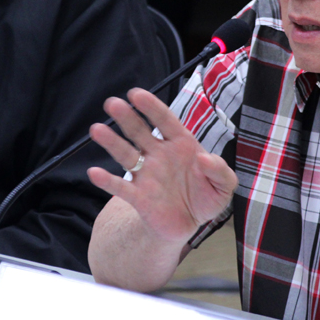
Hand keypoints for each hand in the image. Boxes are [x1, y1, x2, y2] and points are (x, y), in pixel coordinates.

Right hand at [87, 88, 238, 243]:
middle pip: (140, 132)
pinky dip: (107, 181)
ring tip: (97, 129)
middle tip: (112, 104)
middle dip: (127, 117)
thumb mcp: (224, 186)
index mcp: (180, 144)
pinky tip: (95, 173)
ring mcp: (147, 174)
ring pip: (126, 154)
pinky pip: (121, 187)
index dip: (151, 106)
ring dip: (112, 142)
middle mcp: (159, 154)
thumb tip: (203, 158)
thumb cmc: (206, 197)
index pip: (164, 120)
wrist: (189, 224)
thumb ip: (220, 171)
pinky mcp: (138, 197)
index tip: (136, 94)